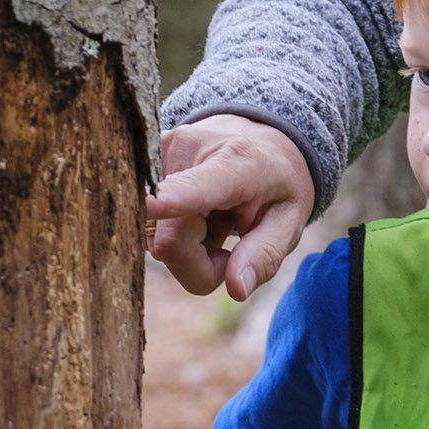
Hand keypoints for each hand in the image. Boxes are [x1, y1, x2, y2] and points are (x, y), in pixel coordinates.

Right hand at [146, 114, 311, 299]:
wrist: (262, 139)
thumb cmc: (277, 185)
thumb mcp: (289, 222)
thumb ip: (264, 255)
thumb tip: (236, 289)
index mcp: (235, 164)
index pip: (194, 189)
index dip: (169, 202)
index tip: (149, 205)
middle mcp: (186, 150)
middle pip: (170, 243)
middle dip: (198, 265)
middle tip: (229, 251)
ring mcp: (157, 153)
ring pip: (153, 239)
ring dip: (184, 248)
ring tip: (214, 222)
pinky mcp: (140, 162)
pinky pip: (145, 224)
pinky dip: (171, 232)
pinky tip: (194, 214)